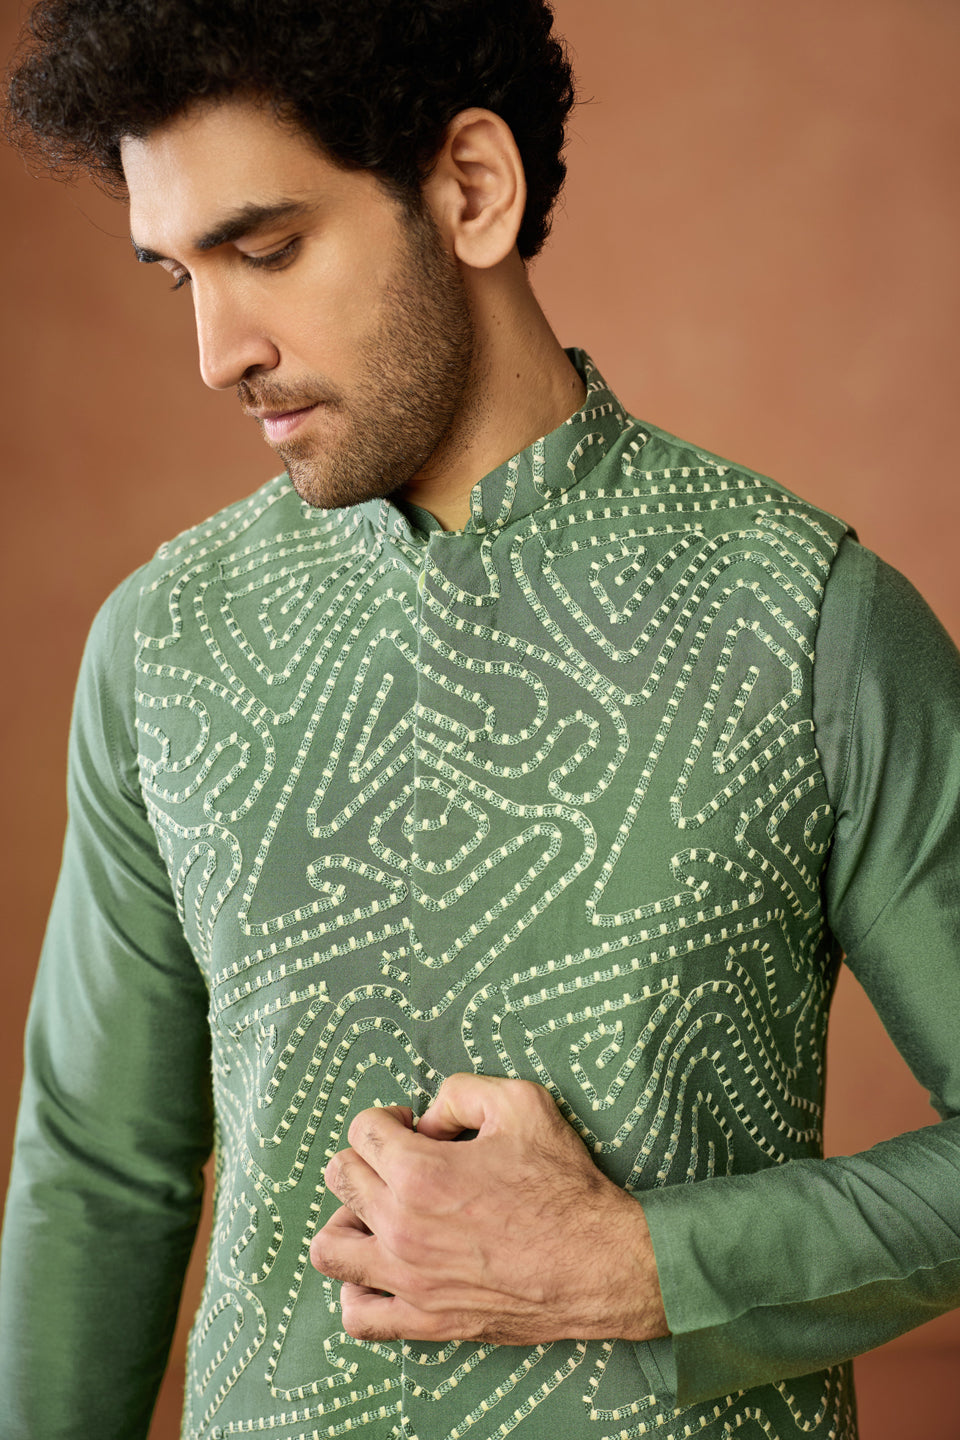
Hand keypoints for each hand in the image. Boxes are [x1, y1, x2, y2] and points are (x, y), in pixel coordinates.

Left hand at [309, 1072, 667, 1344]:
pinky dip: (358, 1288)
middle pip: (340, 1177)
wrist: (599, 1262)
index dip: (389, 1118)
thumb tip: (425, 1119)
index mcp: (420, 1173)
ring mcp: (408, 1281)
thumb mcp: (521, 1104)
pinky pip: (357, 1315)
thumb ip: (460, 1092)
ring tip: (382, 1213)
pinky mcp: (424, 1321)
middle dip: (367, 1157)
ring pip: (329, 1248)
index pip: (361, 1130)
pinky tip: (384, 1267)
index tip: (414, 1128)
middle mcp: (402, 1228)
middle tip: (402, 1162)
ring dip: (347, 1219)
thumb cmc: (563, 1183)